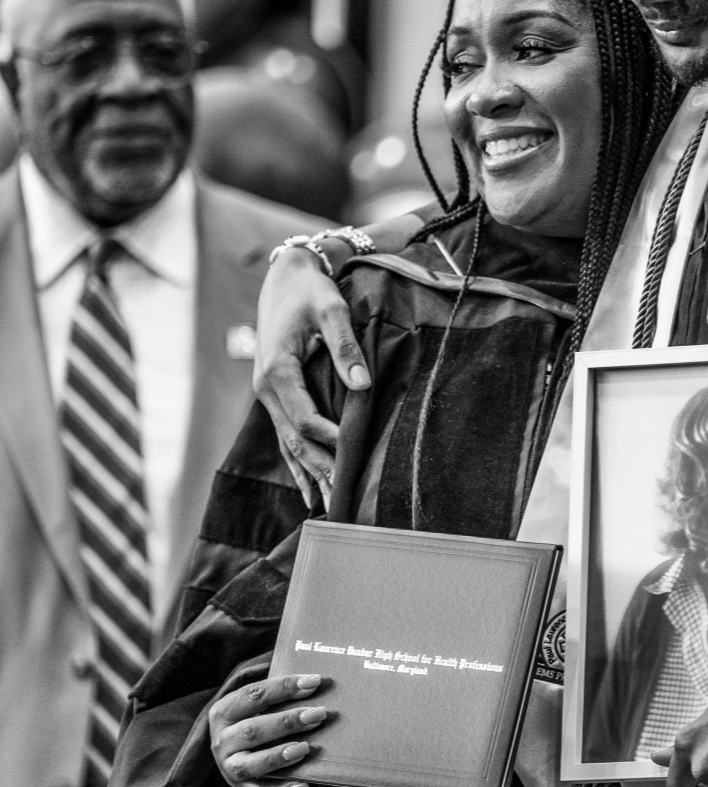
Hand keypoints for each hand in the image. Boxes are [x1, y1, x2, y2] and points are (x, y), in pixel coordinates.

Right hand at [209, 673, 330, 786]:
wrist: (232, 748)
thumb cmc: (256, 716)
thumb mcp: (258, 702)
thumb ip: (281, 694)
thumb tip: (317, 682)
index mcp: (224, 712)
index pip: (253, 695)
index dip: (284, 687)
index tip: (314, 682)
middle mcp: (222, 740)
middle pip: (252, 730)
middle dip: (287, 722)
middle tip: (318, 714)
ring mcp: (229, 766)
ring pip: (250, 764)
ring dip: (278, 756)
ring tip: (306, 748)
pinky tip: (304, 786)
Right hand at [254, 244, 367, 506]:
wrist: (286, 278)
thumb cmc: (312, 291)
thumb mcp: (332, 310)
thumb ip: (346, 346)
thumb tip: (362, 384)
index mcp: (277, 370)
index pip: (305, 417)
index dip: (331, 438)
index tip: (355, 454)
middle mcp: (266, 389)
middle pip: (295, 439)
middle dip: (320, 469)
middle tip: (345, 498)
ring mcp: (266, 395)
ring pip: (288, 444)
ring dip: (308, 475)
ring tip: (327, 508)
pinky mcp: (274, 396)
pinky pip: (285, 437)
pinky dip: (297, 464)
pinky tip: (308, 491)